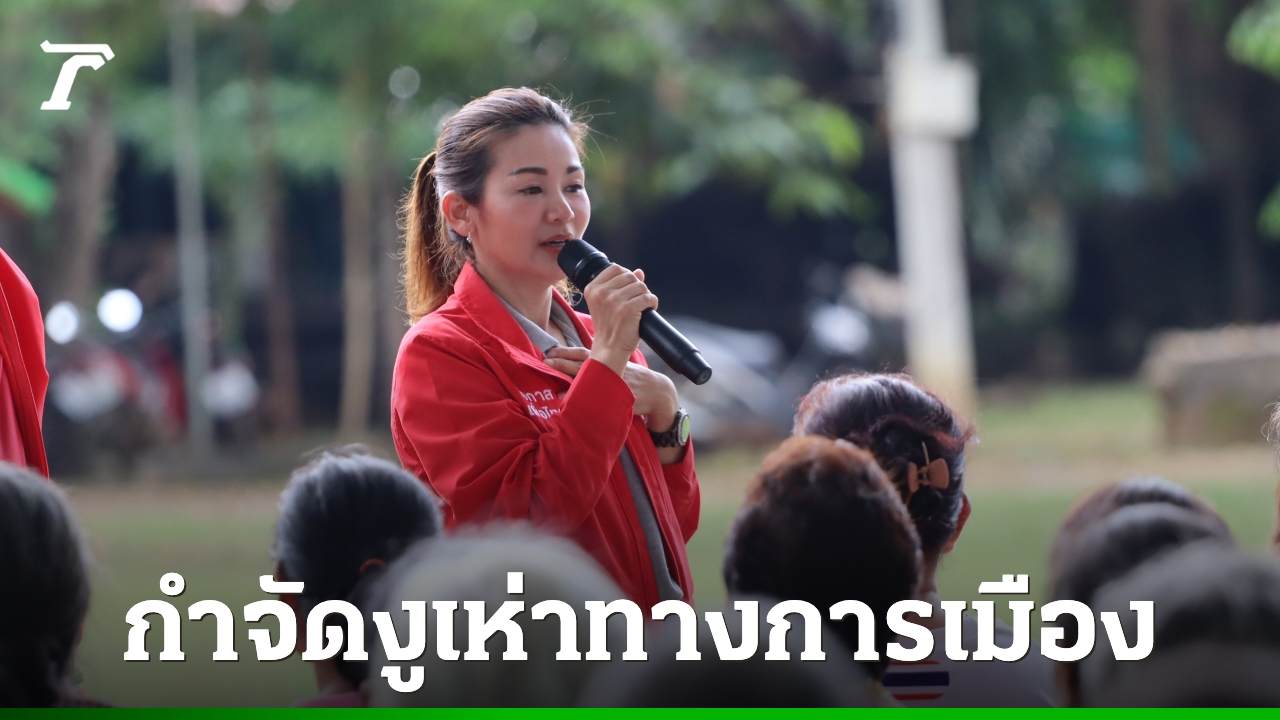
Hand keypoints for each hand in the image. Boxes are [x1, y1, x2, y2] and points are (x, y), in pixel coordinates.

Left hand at [545, 347, 678, 429]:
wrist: (658, 391)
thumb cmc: (636, 378)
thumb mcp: (620, 365)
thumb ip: (603, 363)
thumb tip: (584, 363)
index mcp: (606, 361)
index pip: (583, 354)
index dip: (567, 352)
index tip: (550, 351)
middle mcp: (608, 369)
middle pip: (582, 366)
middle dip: (564, 364)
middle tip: (547, 362)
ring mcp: (613, 384)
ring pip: (590, 383)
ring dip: (572, 387)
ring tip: (555, 392)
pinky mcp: (620, 397)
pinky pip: (600, 401)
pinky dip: (587, 403)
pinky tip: (576, 407)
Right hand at [581, 265, 656, 375]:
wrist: (609, 349)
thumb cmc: (609, 327)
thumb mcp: (606, 303)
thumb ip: (620, 285)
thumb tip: (639, 272)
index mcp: (592, 288)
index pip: (615, 268)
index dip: (626, 275)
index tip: (629, 287)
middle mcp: (601, 293)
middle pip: (629, 275)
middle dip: (637, 286)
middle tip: (637, 299)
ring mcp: (613, 300)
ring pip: (640, 286)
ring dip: (645, 295)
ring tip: (642, 306)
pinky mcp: (627, 309)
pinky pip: (647, 297)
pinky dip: (652, 303)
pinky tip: (648, 309)